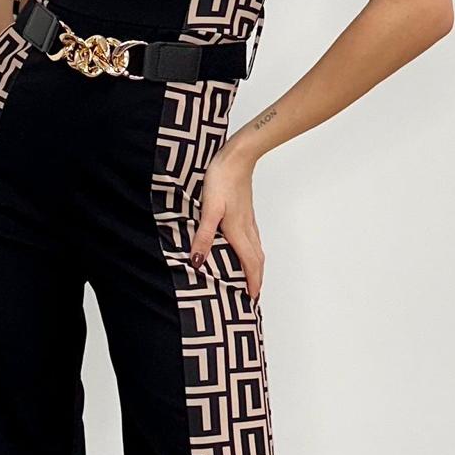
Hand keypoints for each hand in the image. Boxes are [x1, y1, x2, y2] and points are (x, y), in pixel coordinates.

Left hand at [188, 145, 264, 301]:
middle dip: (257, 278)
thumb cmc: (222, 179)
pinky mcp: (246, 211)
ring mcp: (248, 219)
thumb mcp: (209, 209)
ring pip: (257, 248)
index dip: (252, 281)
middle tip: (255, 294)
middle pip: (257, 259)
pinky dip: (253, 251)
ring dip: (256, 265)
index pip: (249, 263)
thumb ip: (203, 236)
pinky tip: (246, 248)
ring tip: (253, 276)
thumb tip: (197, 261)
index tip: (253, 298)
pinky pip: (253, 238)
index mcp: (238, 231)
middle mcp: (246, 228)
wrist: (238, 157)